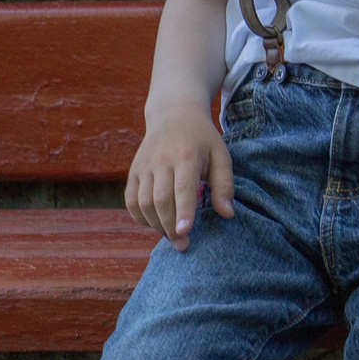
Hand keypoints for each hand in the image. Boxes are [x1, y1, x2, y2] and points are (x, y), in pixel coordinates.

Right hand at [126, 101, 234, 249]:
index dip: (183, 211)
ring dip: (156, 225)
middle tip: (183, 244)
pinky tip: (155, 224)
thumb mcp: (221, 155)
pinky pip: (131, 201)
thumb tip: (228, 215)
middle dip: (170, 226)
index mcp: (187, 155)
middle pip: (161, 200)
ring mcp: (144, 166)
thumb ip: (225, 185)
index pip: (183, 187)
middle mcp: (161, 161)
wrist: (174, 115)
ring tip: (172, 235)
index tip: (186, 232)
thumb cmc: (202, 139)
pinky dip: (140, 217)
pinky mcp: (133, 172)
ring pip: (144, 203)